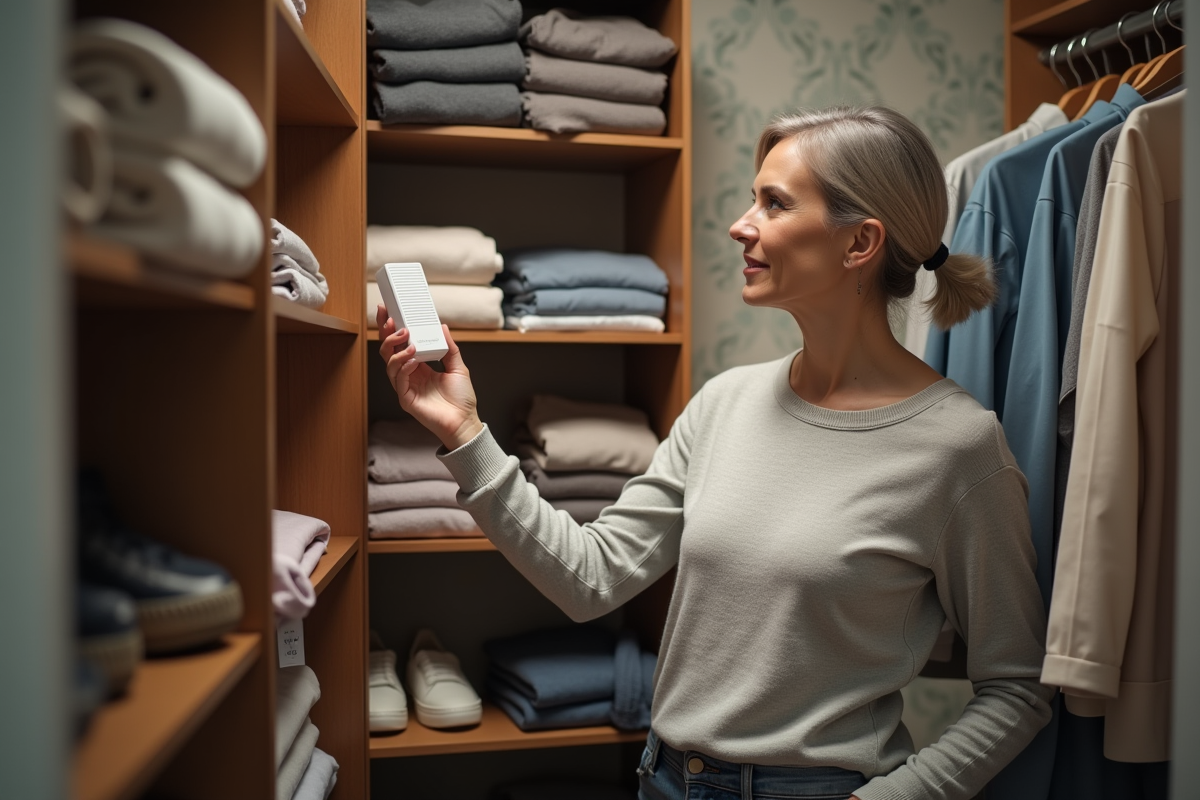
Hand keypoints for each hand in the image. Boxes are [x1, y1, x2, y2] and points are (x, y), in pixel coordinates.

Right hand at [376, 304, 483, 450]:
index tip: (389, 311)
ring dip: (396, 348)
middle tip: (390, 319)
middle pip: (388, 351)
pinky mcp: (406, 398)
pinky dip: (404, 365)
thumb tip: (442, 326)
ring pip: (389, 363)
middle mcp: (409, 375)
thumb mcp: (458, 367)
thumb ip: (449, 347)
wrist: (464, 422)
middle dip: (386, 333)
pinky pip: (399, 378)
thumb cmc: (461, 399)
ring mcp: (405, 386)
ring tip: (406, 337)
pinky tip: (413, 358)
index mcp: (419, 366)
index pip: (400, 344)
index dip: (392, 329)